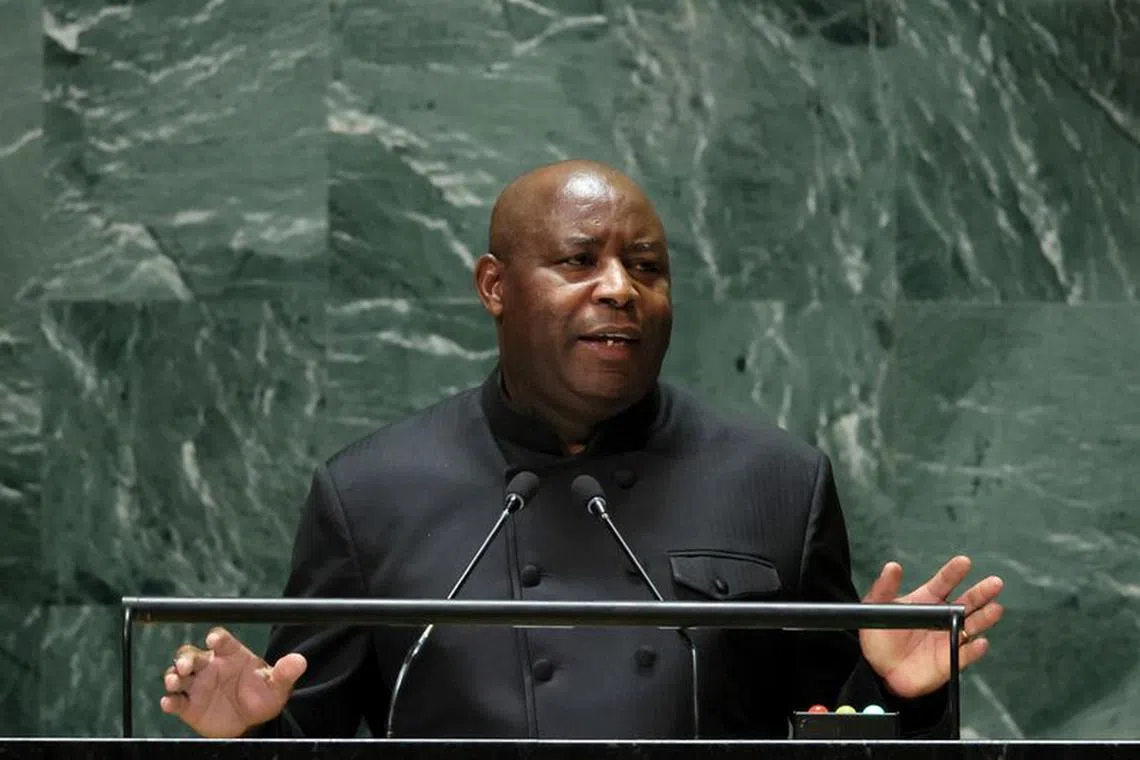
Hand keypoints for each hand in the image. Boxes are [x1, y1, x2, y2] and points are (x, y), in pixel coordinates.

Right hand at [160, 627, 306, 737]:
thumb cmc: (262, 696)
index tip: (214, 640)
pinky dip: (169, 701)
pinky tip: (170, 702)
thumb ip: (285, 672)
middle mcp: (211, 666)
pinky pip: (175, 701)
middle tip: (186, 666)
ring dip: (173, 676)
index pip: (221, 640)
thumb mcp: (277, 685)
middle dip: (185, 657)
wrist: (252, 723)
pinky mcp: (189, 706)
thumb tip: (299, 661)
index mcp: (231, 655)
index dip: (216, 637)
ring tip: (175, 681)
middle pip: (191, 654)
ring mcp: (198, 685)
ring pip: (178, 674)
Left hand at [859, 555, 1003, 698]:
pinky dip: (975, 649)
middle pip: (967, 602)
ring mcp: (949, 638)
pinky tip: (980, 642)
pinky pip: (966, 654)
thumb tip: (892, 566)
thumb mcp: (877, 609)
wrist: (880, 670)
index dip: (953, 573)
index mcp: (926, 601)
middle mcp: (942, 617)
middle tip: (995, 583)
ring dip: (985, 618)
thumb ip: (884, 589)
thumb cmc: (880, 636)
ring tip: (995, 609)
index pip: (943, 583)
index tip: (964, 562)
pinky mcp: (951, 660)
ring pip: (972, 626)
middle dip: (981, 593)